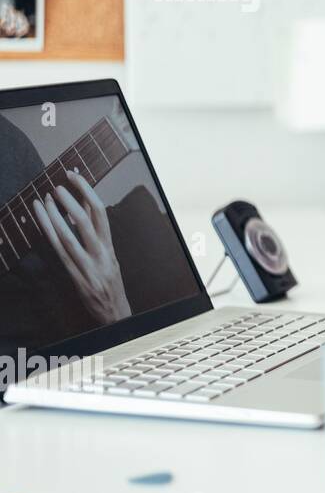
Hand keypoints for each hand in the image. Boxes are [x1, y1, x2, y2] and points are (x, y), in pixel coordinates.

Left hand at [32, 171, 131, 325]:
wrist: (115, 316)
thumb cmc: (109, 286)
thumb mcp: (109, 259)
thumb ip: (97, 236)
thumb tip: (84, 210)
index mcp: (110, 248)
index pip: (101, 213)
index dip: (87, 191)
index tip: (75, 175)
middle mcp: (101, 254)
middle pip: (89, 220)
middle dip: (74, 198)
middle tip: (60, 182)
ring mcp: (89, 266)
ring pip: (71, 235)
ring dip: (58, 213)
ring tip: (47, 196)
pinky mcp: (76, 276)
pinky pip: (60, 251)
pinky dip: (50, 233)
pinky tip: (42, 220)